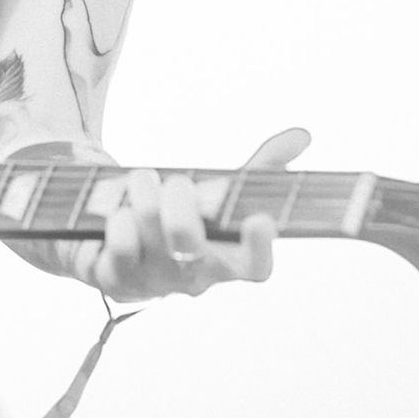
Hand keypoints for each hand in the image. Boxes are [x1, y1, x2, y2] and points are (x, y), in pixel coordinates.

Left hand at [83, 127, 311, 302]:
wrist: (125, 247)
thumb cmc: (185, 217)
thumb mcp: (221, 193)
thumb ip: (261, 167)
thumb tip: (302, 135)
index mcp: (228, 260)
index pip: (254, 268)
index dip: (259, 248)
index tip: (260, 219)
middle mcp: (193, 278)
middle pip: (189, 245)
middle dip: (179, 203)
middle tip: (176, 180)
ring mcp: (153, 282)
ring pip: (148, 239)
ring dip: (144, 197)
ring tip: (143, 179)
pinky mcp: (116, 279)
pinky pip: (117, 246)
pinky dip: (118, 217)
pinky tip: (119, 210)